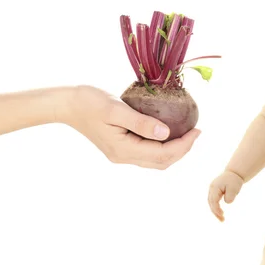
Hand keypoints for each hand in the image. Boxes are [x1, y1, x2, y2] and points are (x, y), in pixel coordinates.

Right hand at [64, 85, 199, 168]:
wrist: (67, 104)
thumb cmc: (89, 102)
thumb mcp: (116, 109)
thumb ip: (140, 122)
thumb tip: (166, 132)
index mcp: (123, 150)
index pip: (163, 154)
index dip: (184, 144)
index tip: (198, 130)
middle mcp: (123, 157)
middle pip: (162, 162)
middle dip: (183, 149)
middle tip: (197, 132)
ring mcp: (121, 154)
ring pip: (155, 160)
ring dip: (174, 150)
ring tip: (188, 133)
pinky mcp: (120, 147)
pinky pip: (147, 153)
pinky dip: (163, 146)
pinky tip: (169, 132)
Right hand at [208, 170, 243, 221]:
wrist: (234, 173)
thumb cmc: (234, 180)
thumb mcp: (234, 188)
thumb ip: (230, 196)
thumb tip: (227, 202)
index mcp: (215, 187)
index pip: (214, 201)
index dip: (217, 209)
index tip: (222, 215)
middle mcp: (211, 188)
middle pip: (211, 203)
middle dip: (215, 212)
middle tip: (222, 220)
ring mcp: (212, 190)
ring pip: (211, 203)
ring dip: (215, 211)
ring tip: (222, 219)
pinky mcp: (214, 191)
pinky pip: (213, 201)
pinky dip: (215, 207)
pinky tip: (220, 213)